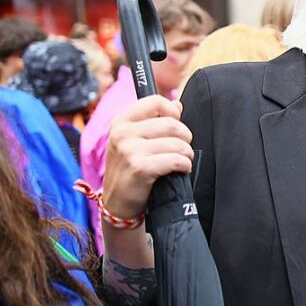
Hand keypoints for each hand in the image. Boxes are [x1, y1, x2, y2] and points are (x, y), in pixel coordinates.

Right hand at [102, 96, 193, 219]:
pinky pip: (176, 160)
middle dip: (185, 138)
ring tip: (181, 162)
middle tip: (181, 150)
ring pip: (178, 143)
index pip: (155, 101)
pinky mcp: (139, 168)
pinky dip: (184, 166)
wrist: (118, 204)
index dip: (173, 113)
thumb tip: (177, 104)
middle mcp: (122, 133)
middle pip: (172, 124)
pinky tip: (180, 170)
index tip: (175, 127)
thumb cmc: (131, 170)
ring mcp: (129, 150)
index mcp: (121, 122)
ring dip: (187, 154)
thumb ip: (155, 121)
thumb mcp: (135, 141)